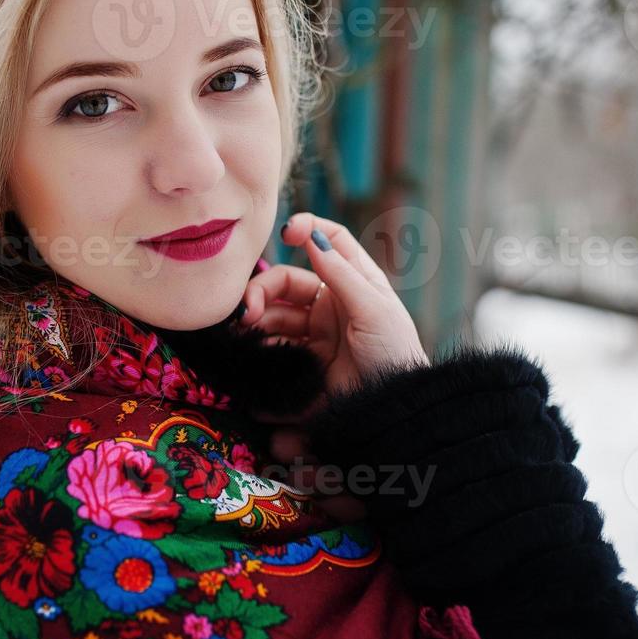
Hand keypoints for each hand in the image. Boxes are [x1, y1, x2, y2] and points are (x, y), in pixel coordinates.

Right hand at [238, 211, 430, 398]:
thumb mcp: (372, 309)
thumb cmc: (394, 353)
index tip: (287, 232)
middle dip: (261, 291)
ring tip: (243, 334)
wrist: (392, 409)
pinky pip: (273, 348)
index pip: (329, 242)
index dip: (307, 229)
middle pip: (285, 282)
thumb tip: (313, 237)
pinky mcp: (304, 361)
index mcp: (353, 281)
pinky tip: (252, 353)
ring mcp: (315, 332)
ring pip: (274, 315)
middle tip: (247, 312)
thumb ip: (340, 273)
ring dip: (255, 320)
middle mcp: (330, 302)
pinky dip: (258, 348)